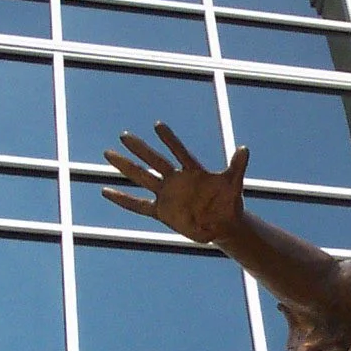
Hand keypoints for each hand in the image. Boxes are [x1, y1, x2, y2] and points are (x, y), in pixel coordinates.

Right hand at [103, 123, 249, 243]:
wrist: (223, 224)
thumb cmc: (229, 201)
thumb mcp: (234, 184)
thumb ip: (236, 166)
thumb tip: (244, 148)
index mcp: (192, 172)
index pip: (179, 152)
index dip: (170, 140)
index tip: (158, 126)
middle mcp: (176, 180)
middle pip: (154, 161)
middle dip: (140, 149)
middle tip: (124, 135)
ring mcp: (166, 195)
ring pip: (142, 178)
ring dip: (126, 167)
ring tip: (109, 154)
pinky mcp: (161, 211)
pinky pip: (138, 205)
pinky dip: (123, 199)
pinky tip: (106, 191)